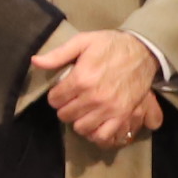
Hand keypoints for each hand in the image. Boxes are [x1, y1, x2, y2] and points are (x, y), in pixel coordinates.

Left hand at [34, 29, 165, 150]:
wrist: (142, 51)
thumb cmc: (110, 45)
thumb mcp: (83, 41)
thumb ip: (58, 54)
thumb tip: (35, 62)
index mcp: (81, 79)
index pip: (55, 99)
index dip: (55, 95)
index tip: (62, 91)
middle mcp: (93, 97)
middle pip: (66, 115)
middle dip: (65, 108)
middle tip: (72, 101)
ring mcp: (109, 109)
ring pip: (81, 128)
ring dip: (78, 121)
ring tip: (82, 112)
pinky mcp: (122, 116)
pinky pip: (102, 136)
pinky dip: (95, 133)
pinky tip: (94, 124)